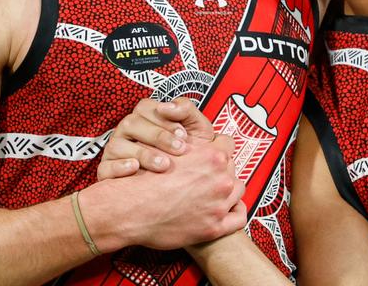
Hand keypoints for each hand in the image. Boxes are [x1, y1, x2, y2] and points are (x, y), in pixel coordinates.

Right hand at [83, 136, 246, 250]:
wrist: (129, 208)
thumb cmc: (145, 179)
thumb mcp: (170, 151)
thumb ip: (192, 146)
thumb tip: (200, 140)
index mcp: (212, 156)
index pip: (228, 143)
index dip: (217, 147)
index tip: (211, 153)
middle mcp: (221, 179)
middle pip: (232, 167)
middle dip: (221, 169)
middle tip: (207, 176)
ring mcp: (219, 204)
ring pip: (237, 190)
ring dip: (228, 189)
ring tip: (213, 192)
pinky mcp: (214, 227)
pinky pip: (239, 217)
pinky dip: (234, 212)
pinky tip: (225, 210)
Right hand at [99, 97, 216, 178]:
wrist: (188, 185)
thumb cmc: (189, 152)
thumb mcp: (196, 128)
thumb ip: (186, 110)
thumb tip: (166, 106)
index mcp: (144, 116)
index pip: (145, 107)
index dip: (164, 120)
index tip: (184, 135)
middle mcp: (126, 130)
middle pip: (131, 123)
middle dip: (157, 136)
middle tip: (179, 149)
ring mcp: (114, 150)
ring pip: (117, 145)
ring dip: (143, 153)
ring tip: (164, 165)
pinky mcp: (106, 171)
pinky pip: (106, 167)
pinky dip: (119, 167)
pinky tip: (136, 168)